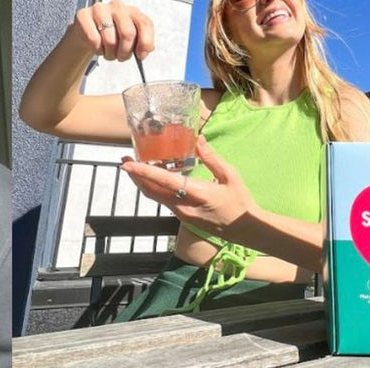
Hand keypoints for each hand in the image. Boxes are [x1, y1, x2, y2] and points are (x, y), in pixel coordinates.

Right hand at [68, 0, 154, 61]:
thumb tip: (143, 53)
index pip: (145, 24)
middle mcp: (118, 6)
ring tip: (108, 52)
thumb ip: (141, 44)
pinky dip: (96, 49)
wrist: (88, 33)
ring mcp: (100, 9)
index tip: (141, 55)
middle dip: (125, 52)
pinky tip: (97, 46)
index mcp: (133, 11)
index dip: (145, 42)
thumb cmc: (112, 36)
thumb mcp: (131, 40)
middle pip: (128, 33)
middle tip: (121, 57)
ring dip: (110, 54)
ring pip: (110, 40)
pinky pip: (93, 39)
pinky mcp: (83, 15)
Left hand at [121, 136, 257, 235]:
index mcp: (197, 194)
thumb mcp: (230, 175)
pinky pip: (163, 200)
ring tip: (134, 165)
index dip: (144, 172)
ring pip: (155, 197)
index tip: (127, 164)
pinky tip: (154, 177)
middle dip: (135, 176)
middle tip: (124, 159)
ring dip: (143, 182)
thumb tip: (198, 139)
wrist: (245, 229)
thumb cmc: (240, 200)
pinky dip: (154, 188)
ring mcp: (181, 214)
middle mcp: (184, 207)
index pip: (165, 182)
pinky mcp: (182, 216)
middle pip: (151, 192)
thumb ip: (212, 158)